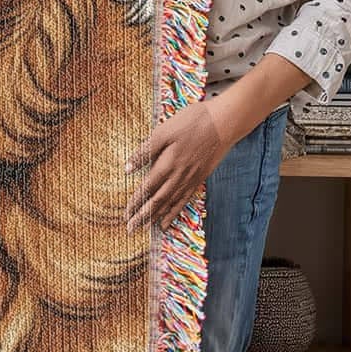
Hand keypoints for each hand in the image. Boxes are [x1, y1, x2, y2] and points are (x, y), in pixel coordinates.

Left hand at [125, 96, 229, 228]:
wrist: (225, 122)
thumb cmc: (192, 122)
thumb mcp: (162, 132)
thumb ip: (144, 152)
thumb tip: (127, 169)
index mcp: (167, 165)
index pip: (146, 189)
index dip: (135, 203)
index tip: (126, 215)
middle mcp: (179, 176)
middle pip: (157, 201)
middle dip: (143, 216)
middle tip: (131, 229)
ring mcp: (191, 178)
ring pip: (171, 203)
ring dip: (158, 216)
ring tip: (147, 228)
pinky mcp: (200, 177)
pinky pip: (185, 199)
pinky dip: (175, 211)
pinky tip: (169, 218)